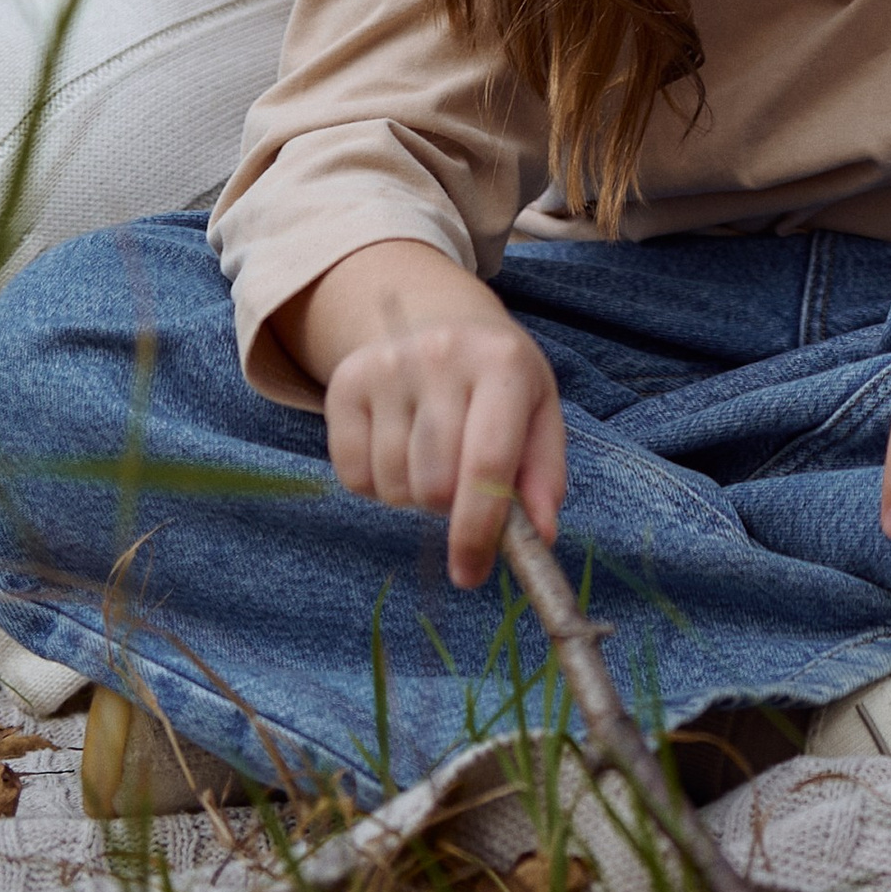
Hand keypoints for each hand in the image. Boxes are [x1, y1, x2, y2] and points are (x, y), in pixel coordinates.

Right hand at [291, 242, 566, 591]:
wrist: (439, 318)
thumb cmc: (497, 380)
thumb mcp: (538, 412)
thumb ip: (544, 476)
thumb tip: (541, 536)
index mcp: (502, 363)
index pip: (487, 462)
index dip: (478, 530)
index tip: (470, 573)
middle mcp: (442, 355)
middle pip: (435, 484)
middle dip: (448, 507)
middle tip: (459, 484)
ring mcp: (388, 365)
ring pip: (392, 485)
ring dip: (412, 495)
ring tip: (431, 456)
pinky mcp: (346, 381)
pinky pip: (353, 475)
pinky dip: (375, 483)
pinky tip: (397, 445)